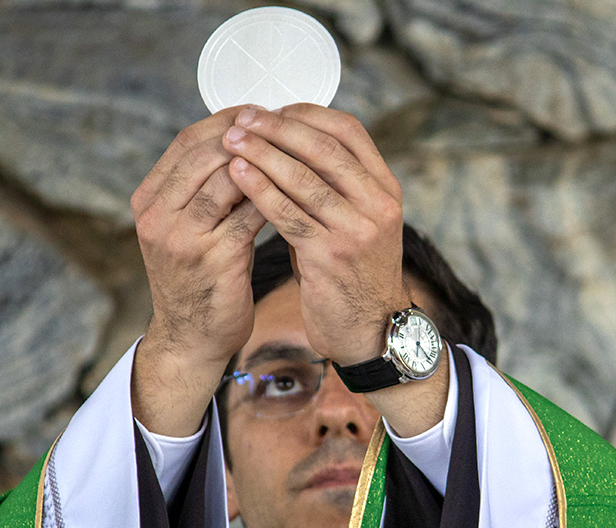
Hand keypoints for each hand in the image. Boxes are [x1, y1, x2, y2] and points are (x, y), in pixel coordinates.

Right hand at [129, 106, 267, 434]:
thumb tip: (246, 136)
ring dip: (265, 162)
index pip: (186, 142)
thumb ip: (202, 188)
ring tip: (295, 153)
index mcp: (148, 200)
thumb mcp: (186, 228)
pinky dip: (274, 197)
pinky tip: (297, 190)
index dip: (226, 120)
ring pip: (228, 180)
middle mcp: (157, 216)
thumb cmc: (198, 278)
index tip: (260, 111)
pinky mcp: (214, 261)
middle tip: (285, 126)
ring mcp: (182, 239)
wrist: (191, 339)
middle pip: (205, 153)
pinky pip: (249, 216)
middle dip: (250, 135)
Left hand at [222, 104, 408, 366]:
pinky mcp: (332, 255)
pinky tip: (237, 175)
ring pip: (304, 178)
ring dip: (262, 154)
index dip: (307, 114)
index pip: (348, 131)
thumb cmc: (352, 273)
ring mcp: (357, 230)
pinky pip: (288, 213)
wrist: (370, 331)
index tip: (272, 109)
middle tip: (243, 117)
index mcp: (385, 188)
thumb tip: (285, 143)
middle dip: (278, 128)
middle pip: (324, 148)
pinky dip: (260, 189)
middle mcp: (378, 204)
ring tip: (230, 140)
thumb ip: (332, 187)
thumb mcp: (355, 222)